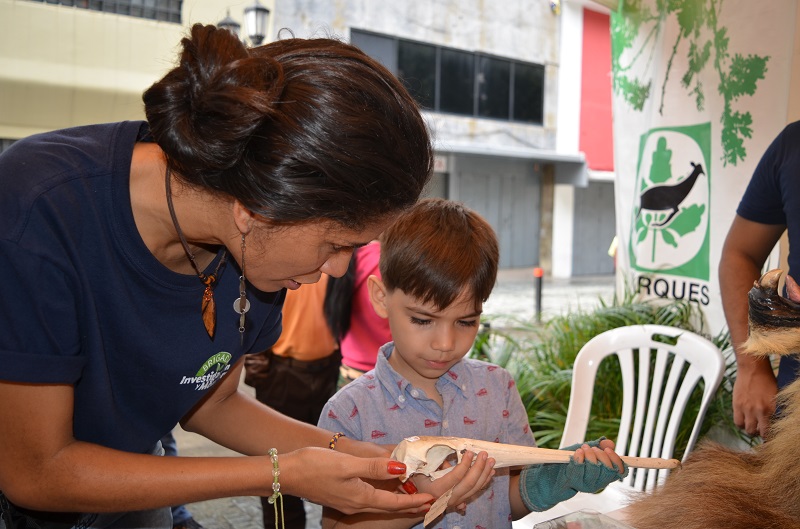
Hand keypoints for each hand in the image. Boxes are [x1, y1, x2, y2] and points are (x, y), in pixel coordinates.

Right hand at [280, 447, 433, 514]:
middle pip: (389, 506)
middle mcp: (356, 503)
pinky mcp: (340, 495)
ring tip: (412, 498)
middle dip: (409, 506)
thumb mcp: (348, 464)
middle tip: (429, 503)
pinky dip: (382, 497)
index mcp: (360, 497)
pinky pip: (368, 499)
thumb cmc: (314, 465)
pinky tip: (383, 490)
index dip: (414, 501)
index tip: (431, 500)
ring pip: (379, 503)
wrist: (286, 473)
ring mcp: (347, 501)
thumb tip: (402, 468)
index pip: (394, 502)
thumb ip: (375, 467)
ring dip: (396, 502)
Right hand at [406, 450, 494, 511]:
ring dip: (485, 473)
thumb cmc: (418, 483)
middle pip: (468, 483)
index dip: (464, 464)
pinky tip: (490, 471)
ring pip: (475, 488)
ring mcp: (457, 501)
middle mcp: (449, 498)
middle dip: (479, 467)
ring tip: (491, 461)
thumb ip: (434, 464)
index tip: (470, 452)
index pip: (455, 477)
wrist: (419, 503)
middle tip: (484, 454)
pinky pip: (476, 491)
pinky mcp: (462, 500)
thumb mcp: (421, 472)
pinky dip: (484, 481)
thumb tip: (449, 455)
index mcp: (438, 489)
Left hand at [520, 439, 626, 511]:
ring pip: (595, 469)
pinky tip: (577, 453)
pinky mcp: (574, 483)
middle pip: (608, 469)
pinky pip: (580, 470)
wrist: (550, 475)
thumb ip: (598, 447)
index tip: (608, 449)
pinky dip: (579, 458)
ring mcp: (586, 485)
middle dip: (601, 455)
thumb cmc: (569, 463)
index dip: (617, 460)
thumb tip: (610, 443)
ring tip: (582, 449)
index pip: (620, 471)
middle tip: (591, 448)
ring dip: (590, 455)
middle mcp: (597, 483)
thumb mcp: (585, 451)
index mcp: (603, 475)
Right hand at [732, 358, 776, 437]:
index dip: (770, 435)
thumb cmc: (767, 380)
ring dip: (750, 430)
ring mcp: (746, 409)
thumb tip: (774, 420)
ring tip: (752, 425)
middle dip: (760, 434)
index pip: (771, 430)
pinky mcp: (737, 405)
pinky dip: (741, 424)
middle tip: (761, 431)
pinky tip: (744, 419)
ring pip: (747, 429)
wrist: (753, 368)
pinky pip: (737, 422)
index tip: (770, 436)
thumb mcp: (776, 396)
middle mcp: (759, 411)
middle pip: (759, 433)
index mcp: (772, 409)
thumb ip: (775, 409)